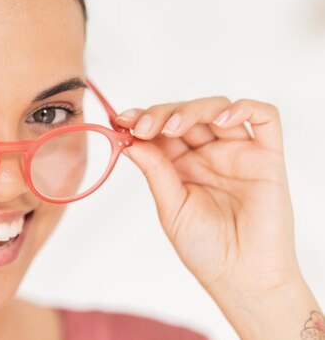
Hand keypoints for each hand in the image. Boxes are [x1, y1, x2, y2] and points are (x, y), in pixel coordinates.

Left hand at [114, 97, 297, 296]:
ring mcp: (237, 153)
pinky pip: (265, 118)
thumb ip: (155, 170)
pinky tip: (221, 119)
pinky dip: (244, 108)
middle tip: (141, 126)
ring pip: (217, 108)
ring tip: (172, 128)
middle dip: (160, 113)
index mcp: (181, 165)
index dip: (141, 119)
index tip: (119, 120)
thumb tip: (129, 139)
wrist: (243, 279)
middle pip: (185, 113)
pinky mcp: (267, 157)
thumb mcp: (171, 207)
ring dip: (192, 109)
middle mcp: (208, 154)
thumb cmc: (206, 249)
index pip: (160, 129)